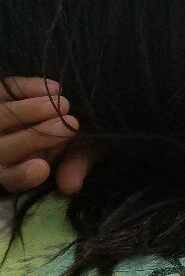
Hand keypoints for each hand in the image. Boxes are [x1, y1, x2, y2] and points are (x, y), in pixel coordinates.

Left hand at [0, 76, 91, 195]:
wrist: (71, 107)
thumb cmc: (78, 135)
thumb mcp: (85, 151)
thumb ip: (78, 165)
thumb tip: (70, 187)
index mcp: (16, 171)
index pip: (10, 178)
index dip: (21, 176)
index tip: (41, 169)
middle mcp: (0, 150)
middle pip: (3, 149)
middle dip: (34, 138)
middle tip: (68, 126)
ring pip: (0, 118)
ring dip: (28, 111)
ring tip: (62, 104)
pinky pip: (5, 91)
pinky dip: (25, 88)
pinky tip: (52, 88)